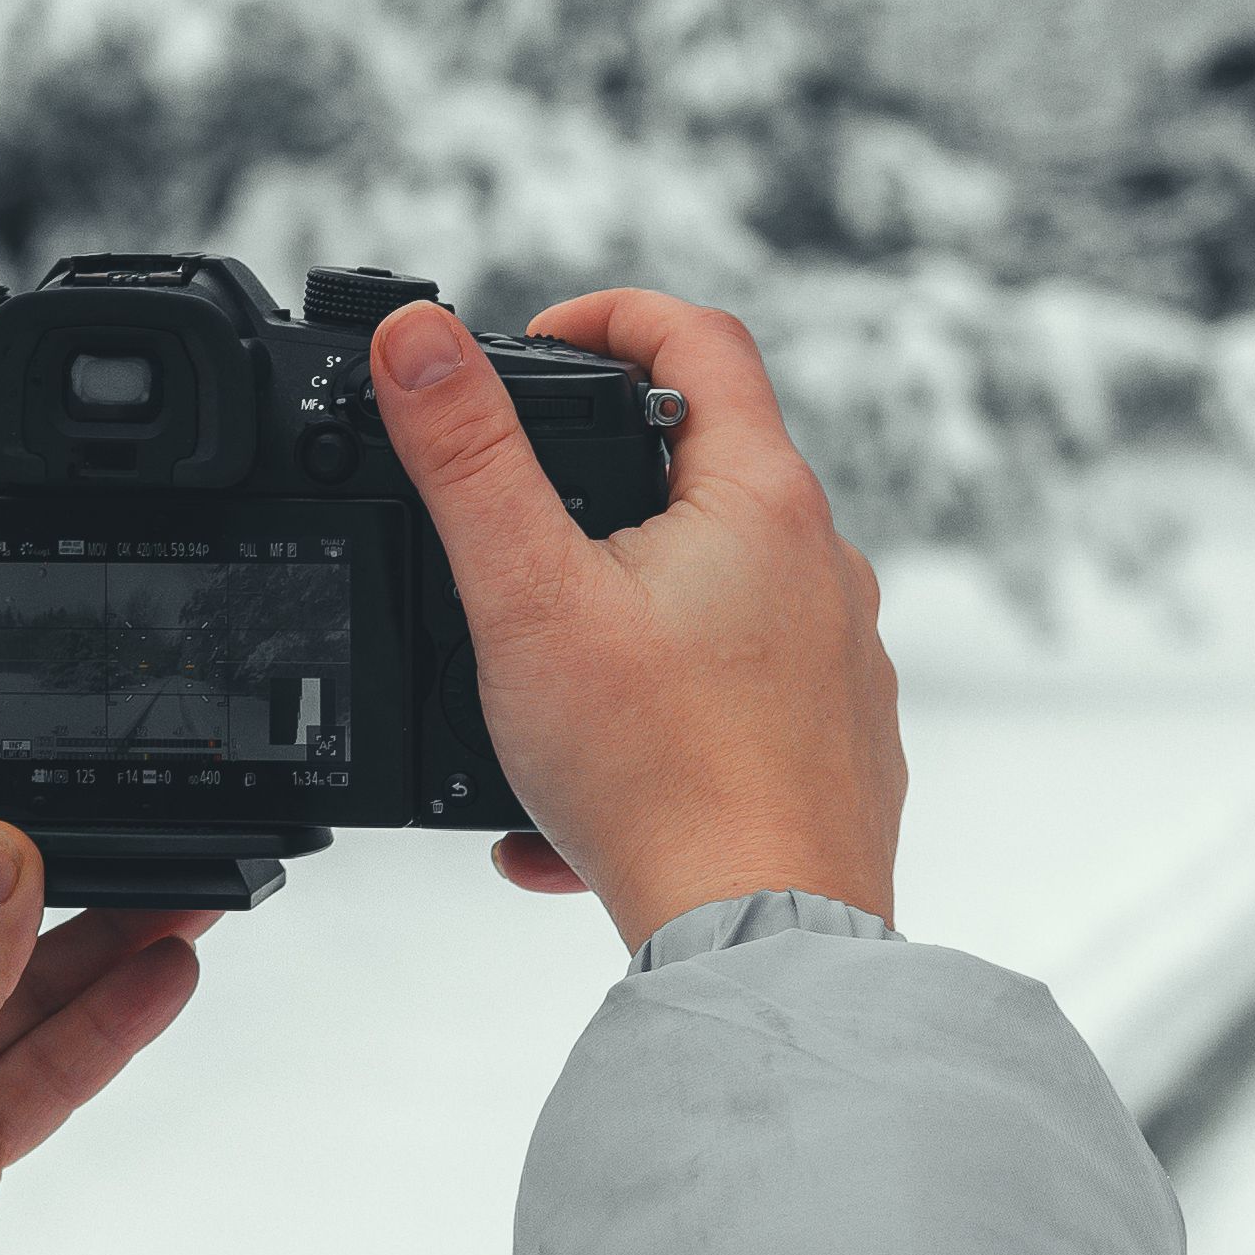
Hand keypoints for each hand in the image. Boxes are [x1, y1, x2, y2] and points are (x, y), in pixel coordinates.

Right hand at [367, 290, 904, 950]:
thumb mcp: (526, 597)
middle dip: (599, 483)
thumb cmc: (657, 776)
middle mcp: (824, 566)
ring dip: (621, 613)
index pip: (697, 339)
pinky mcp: (833, 744)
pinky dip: (652, 718)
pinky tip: (573, 798)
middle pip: (706, 467)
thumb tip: (417, 341)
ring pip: (714, 594)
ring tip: (538, 678)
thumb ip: (466, 459)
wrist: (756, 938)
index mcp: (762, 501)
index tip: (538, 347)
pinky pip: (730, 699)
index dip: (608, 317)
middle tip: (517, 521)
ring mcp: (837, 659)